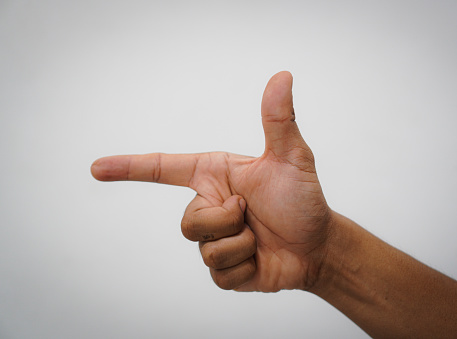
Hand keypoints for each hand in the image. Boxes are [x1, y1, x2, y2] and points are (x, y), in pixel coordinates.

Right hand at [91, 71, 332, 291]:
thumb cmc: (303, 199)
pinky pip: (218, 272)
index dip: (129, 168)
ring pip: (203, 247)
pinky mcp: (223, 269)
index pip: (164, 169)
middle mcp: (209, 205)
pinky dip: (244, 265)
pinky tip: (259, 257)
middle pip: (188, 221)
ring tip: (259, 236)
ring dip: (239, 243)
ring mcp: (214, 239)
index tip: (97, 168)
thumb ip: (279, 122)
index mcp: (215, 176)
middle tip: (252, 213)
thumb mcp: (292, 158)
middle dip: (225, 219)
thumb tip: (282, 76)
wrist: (317, 247)